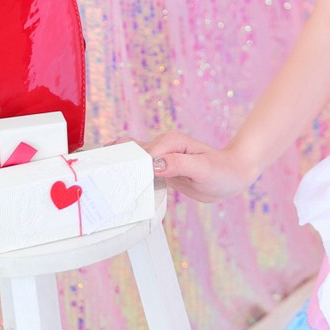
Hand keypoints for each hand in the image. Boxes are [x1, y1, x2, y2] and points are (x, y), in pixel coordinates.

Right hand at [112, 129, 256, 203]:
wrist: (233, 175)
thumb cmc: (222, 171)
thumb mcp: (202, 169)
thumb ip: (178, 165)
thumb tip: (153, 164)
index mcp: (170, 142)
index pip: (141, 154)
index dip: (129, 167)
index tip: (117, 183)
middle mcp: (161, 146)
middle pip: (128, 151)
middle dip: (113, 163)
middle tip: (96, 181)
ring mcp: (159, 157)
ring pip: (130, 159)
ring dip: (116, 168)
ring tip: (98, 184)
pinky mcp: (159, 168)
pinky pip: (138, 170)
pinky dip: (126, 175)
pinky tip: (115, 186)